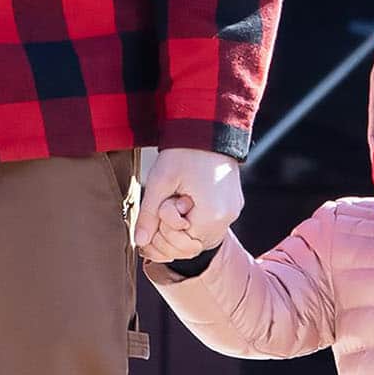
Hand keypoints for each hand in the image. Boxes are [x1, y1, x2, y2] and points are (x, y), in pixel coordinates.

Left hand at [134, 147, 242, 262]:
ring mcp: (233, 212)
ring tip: (174, 202)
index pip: (183, 246)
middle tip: (166, 205)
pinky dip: (193, 223)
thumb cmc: (184, 152)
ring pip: (201, 239)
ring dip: (182, 229)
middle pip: (193, 247)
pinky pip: (210, 227)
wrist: (207, 127)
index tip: (162, 207)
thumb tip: (140, 241)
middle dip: (172, 232)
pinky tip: (182, 206)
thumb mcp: (160, 181)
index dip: (165, 233)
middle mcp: (228, 218)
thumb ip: (149, 214)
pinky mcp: (232, 206)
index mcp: (213, 214)